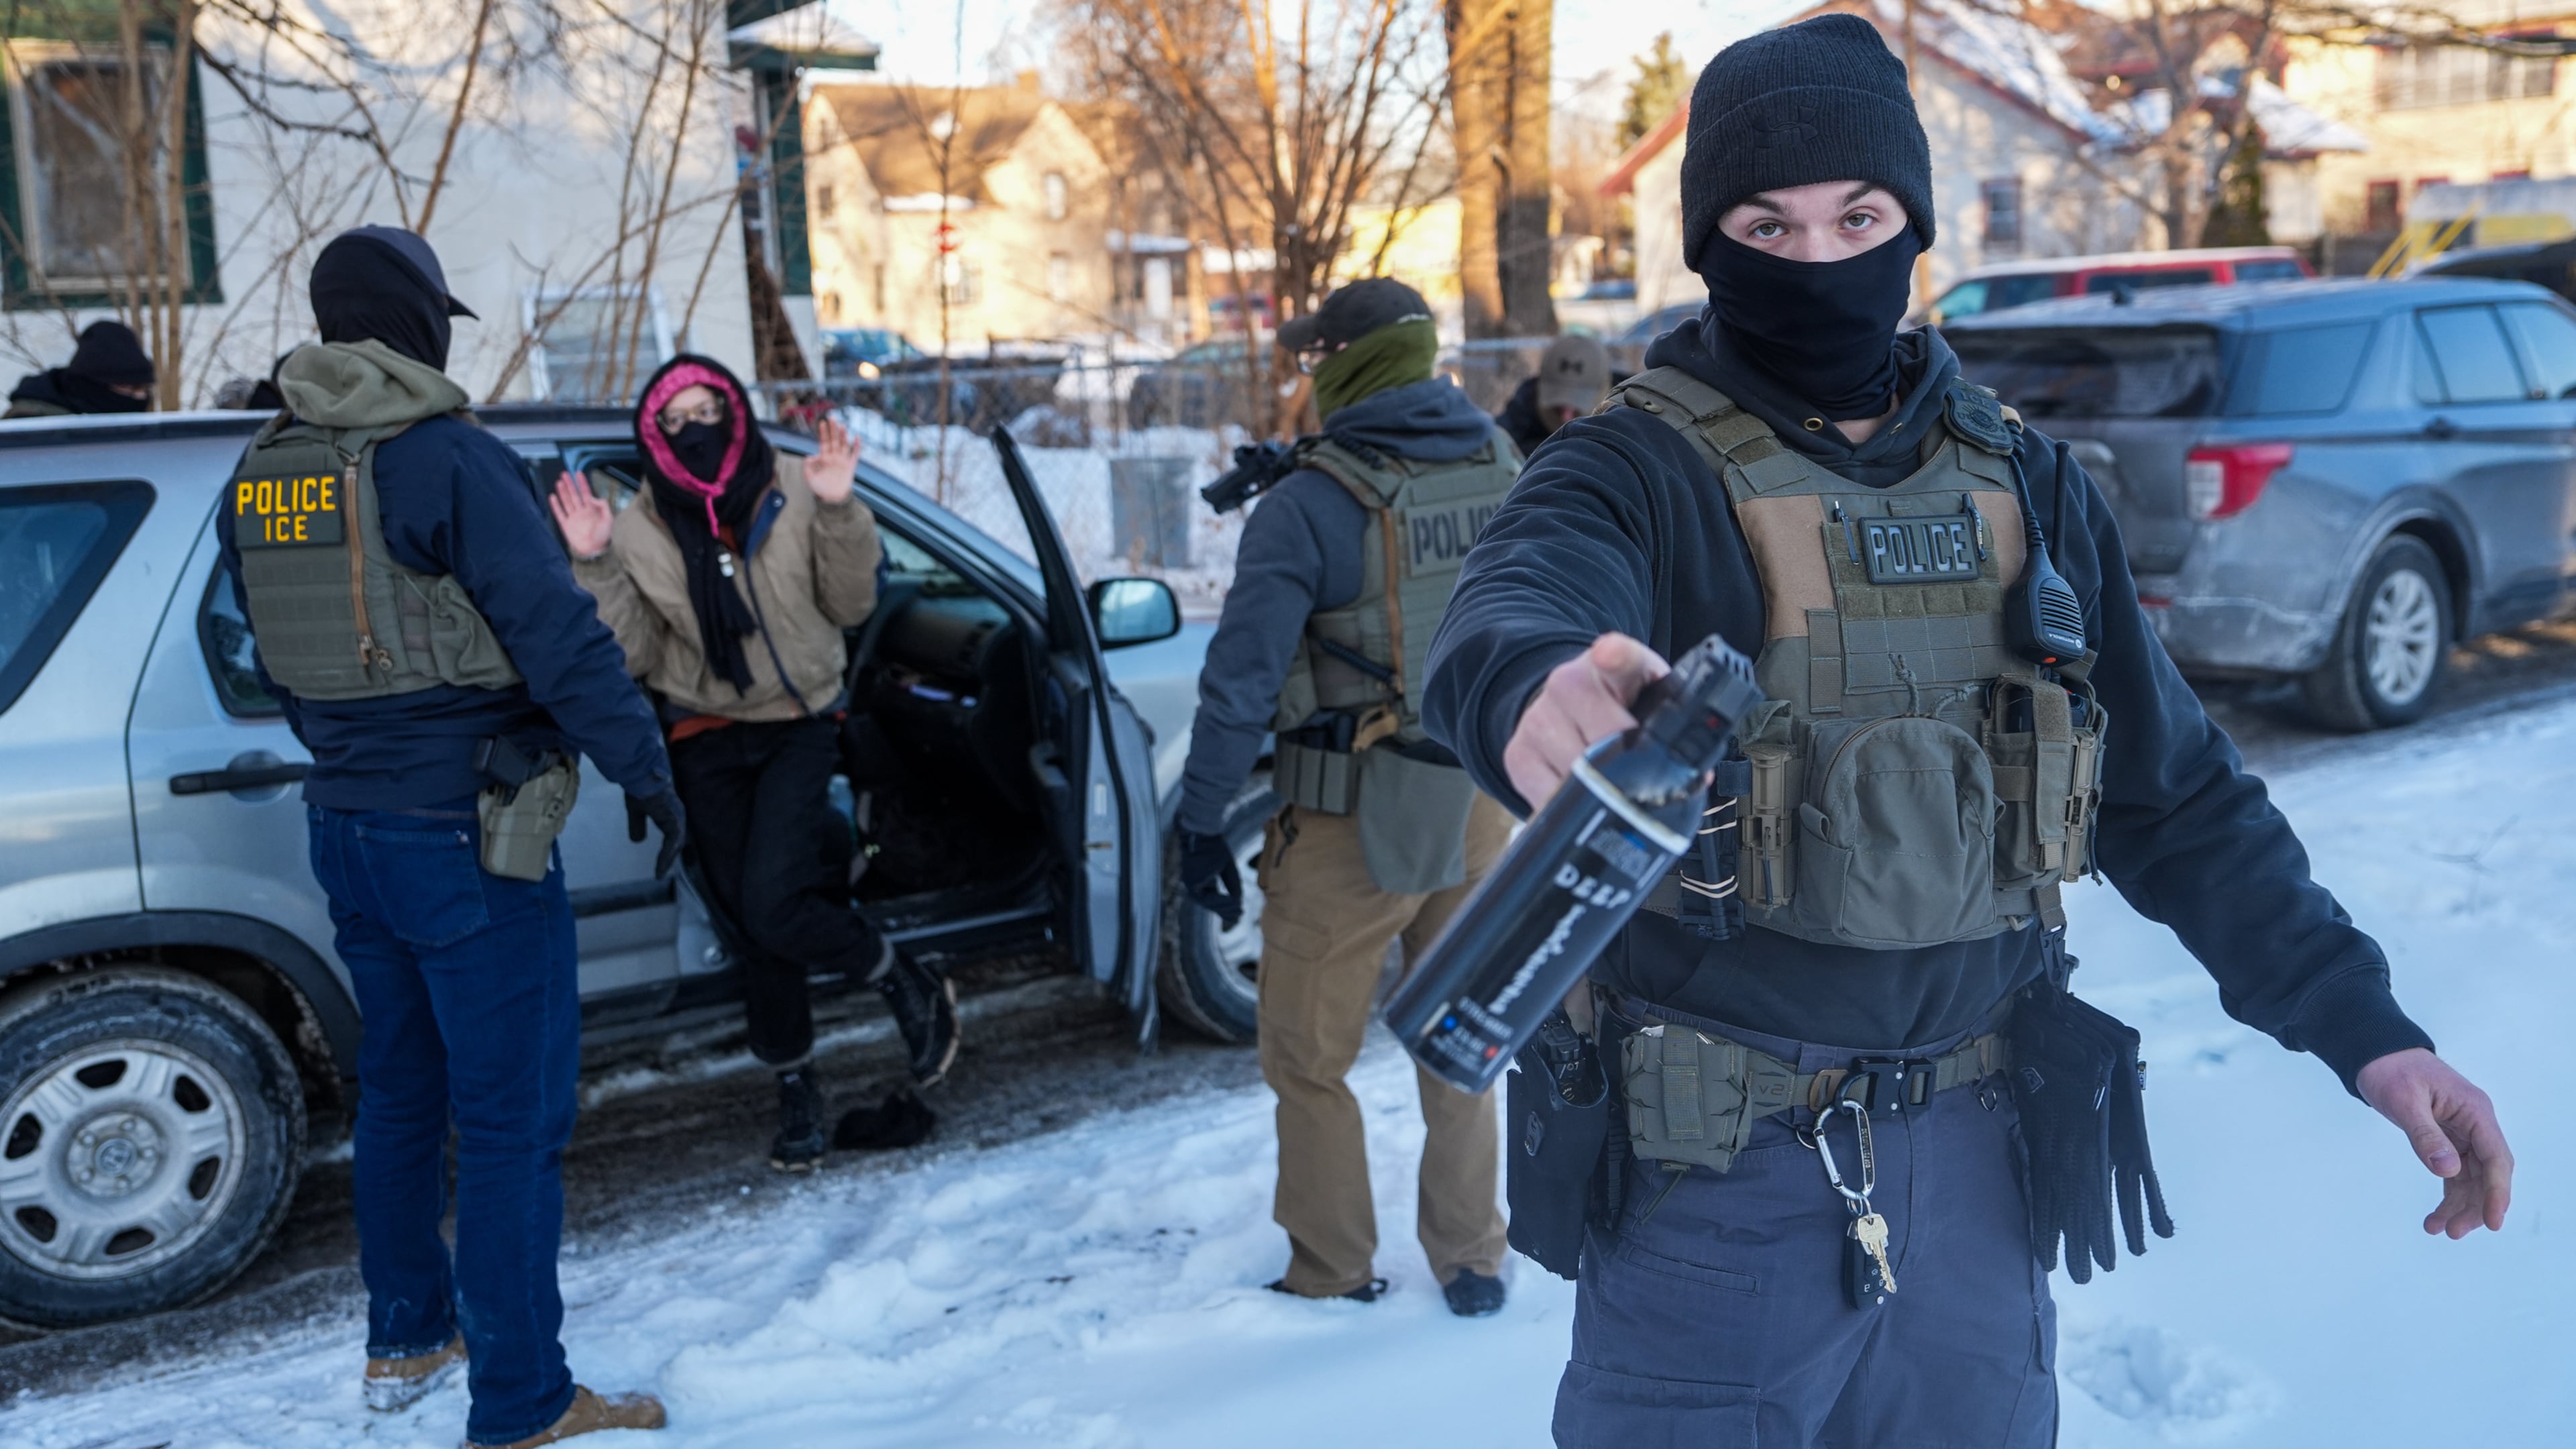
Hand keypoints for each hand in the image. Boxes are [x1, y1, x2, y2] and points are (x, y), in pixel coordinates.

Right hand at [549, 470, 614, 559]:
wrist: (594, 551)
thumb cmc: (604, 537)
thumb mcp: (609, 519)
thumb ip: (603, 506)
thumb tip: (592, 497)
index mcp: (592, 510)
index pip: (586, 492)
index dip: (582, 483)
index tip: (578, 473)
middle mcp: (581, 512)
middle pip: (574, 494)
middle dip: (569, 484)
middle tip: (564, 473)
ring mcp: (573, 518)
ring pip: (566, 501)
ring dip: (562, 492)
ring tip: (559, 482)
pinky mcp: (566, 526)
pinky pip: (559, 513)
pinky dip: (555, 505)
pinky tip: (552, 497)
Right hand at [626, 789, 686, 877]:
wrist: (641, 777)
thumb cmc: (639, 788)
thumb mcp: (636, 811)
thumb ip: (638, 825)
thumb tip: (638, 841)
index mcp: (669, 813)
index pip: (671, 836)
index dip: (666, 850)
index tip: (659, 864)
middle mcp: (677, 816)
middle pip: (676, 842)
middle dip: (669, 858)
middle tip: (661, 872)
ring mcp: (677, 818)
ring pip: (675, 844)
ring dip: (667, 859)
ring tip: (659, 873)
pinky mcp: (674, 820)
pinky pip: (672, 842)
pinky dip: (666, 854)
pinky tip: (661, 865)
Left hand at [805, 415, 858, 504]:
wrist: (832, 498)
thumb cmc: (821, 489)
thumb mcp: (810, 478)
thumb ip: (807, 467)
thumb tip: (808, 456)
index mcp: (824, 458)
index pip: (824, 442)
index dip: (823, 432)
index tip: (822, 422)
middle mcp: (834, 457)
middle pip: (834, 440)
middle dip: (833, 429)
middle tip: (832, 417)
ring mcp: (842, 461)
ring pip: (844, 445)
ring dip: (843, 435)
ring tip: (842, 426)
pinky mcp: (850, 466)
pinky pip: (854, 454)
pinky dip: (856, 446)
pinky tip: (856, 438)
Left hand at [1177, 829, 1242, 929]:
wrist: (1203, 835)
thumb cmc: (1215, 848)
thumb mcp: (1228, 869)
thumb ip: (1232, 885)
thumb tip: (1238, 902)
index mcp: (1201, 881)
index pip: (1213, 899)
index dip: (1225, 907)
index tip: (1237, 915)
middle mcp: (1194, 885)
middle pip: (1210, 904)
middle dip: (1226, 910)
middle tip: (1239, 916)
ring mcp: (1191, 885)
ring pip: (1208, 903)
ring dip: (1224, 907)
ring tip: (1238, 909)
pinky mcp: (1192, 882)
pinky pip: (1206, 897)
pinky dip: (1221, 901)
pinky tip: (1233, 902)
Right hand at [1502, 633, 1669, 809]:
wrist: (1569, 706)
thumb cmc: (1622, 706)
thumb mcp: (1654, 698)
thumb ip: (1677, 722)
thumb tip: (1698, 773)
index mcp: (1613, 663)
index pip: (1616, 655)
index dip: (1615, 656)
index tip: (1610, 656)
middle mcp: (1566, 683)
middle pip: (1602, 738)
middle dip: (1629, 767)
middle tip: (1645, 781)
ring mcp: (1537, 718)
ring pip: (1576, 772)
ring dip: (1600, 791)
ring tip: (1615, 789)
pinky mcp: (1517, 754)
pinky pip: (1546, 796)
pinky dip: (1571, 808)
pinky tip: (1584, 798)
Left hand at [2357, 1047, 2512, 1238]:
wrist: (2376, 1054)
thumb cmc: (2391, 1071)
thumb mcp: (2404, 1102)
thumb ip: (2425, 1136)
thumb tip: (2448, 1171)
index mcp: (2474, 1111)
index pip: (2495, 1157)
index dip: (2497, 1192)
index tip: (2492, 1222)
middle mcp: (2475, 1123)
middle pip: (2487, 1173)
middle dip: (2475, 1206)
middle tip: (2454, 1233)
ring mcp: (2464, 1132)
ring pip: (2472, 1178)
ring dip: (2459, 1206)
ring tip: (2437, 1229)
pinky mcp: (2448, 1139)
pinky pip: (2456, 1173)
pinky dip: (2448, 1195)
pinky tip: (2435, 1216)